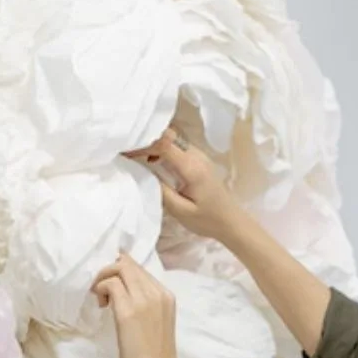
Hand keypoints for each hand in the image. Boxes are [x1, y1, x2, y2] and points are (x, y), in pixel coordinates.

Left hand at [92, 253, 178, 357]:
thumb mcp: (157, 324)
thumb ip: (147, 306)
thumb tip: (126, 294)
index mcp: (166, 297)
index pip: (141, 269)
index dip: (122, 272)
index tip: (111, 285)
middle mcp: (158, 293)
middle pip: (128, 264)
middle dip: (110, 271)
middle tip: (101, 291)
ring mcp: (144, 300)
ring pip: (119, 269)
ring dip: (103, 279)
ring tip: (100, 299)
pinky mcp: (127, 311)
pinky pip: (110, 284)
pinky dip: (101, 289)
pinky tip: (101, 305)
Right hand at [127, 128, 246, 242]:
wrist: (231, 221)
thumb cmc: (207, 220)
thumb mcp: (181, 212)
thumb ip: (161, 191)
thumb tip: (142, 173)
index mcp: (192, 168)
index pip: (164, 144)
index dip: (143, 145)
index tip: (126, 152)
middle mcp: (196, 156)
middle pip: (168, 136)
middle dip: (146, 141)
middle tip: (127, 152)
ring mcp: (199, 155)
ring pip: (172, 139)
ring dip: (153, 144)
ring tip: (136, 156)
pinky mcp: (199, 159)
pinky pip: (177, 147)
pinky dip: (162, 149)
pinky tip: (153, 161)